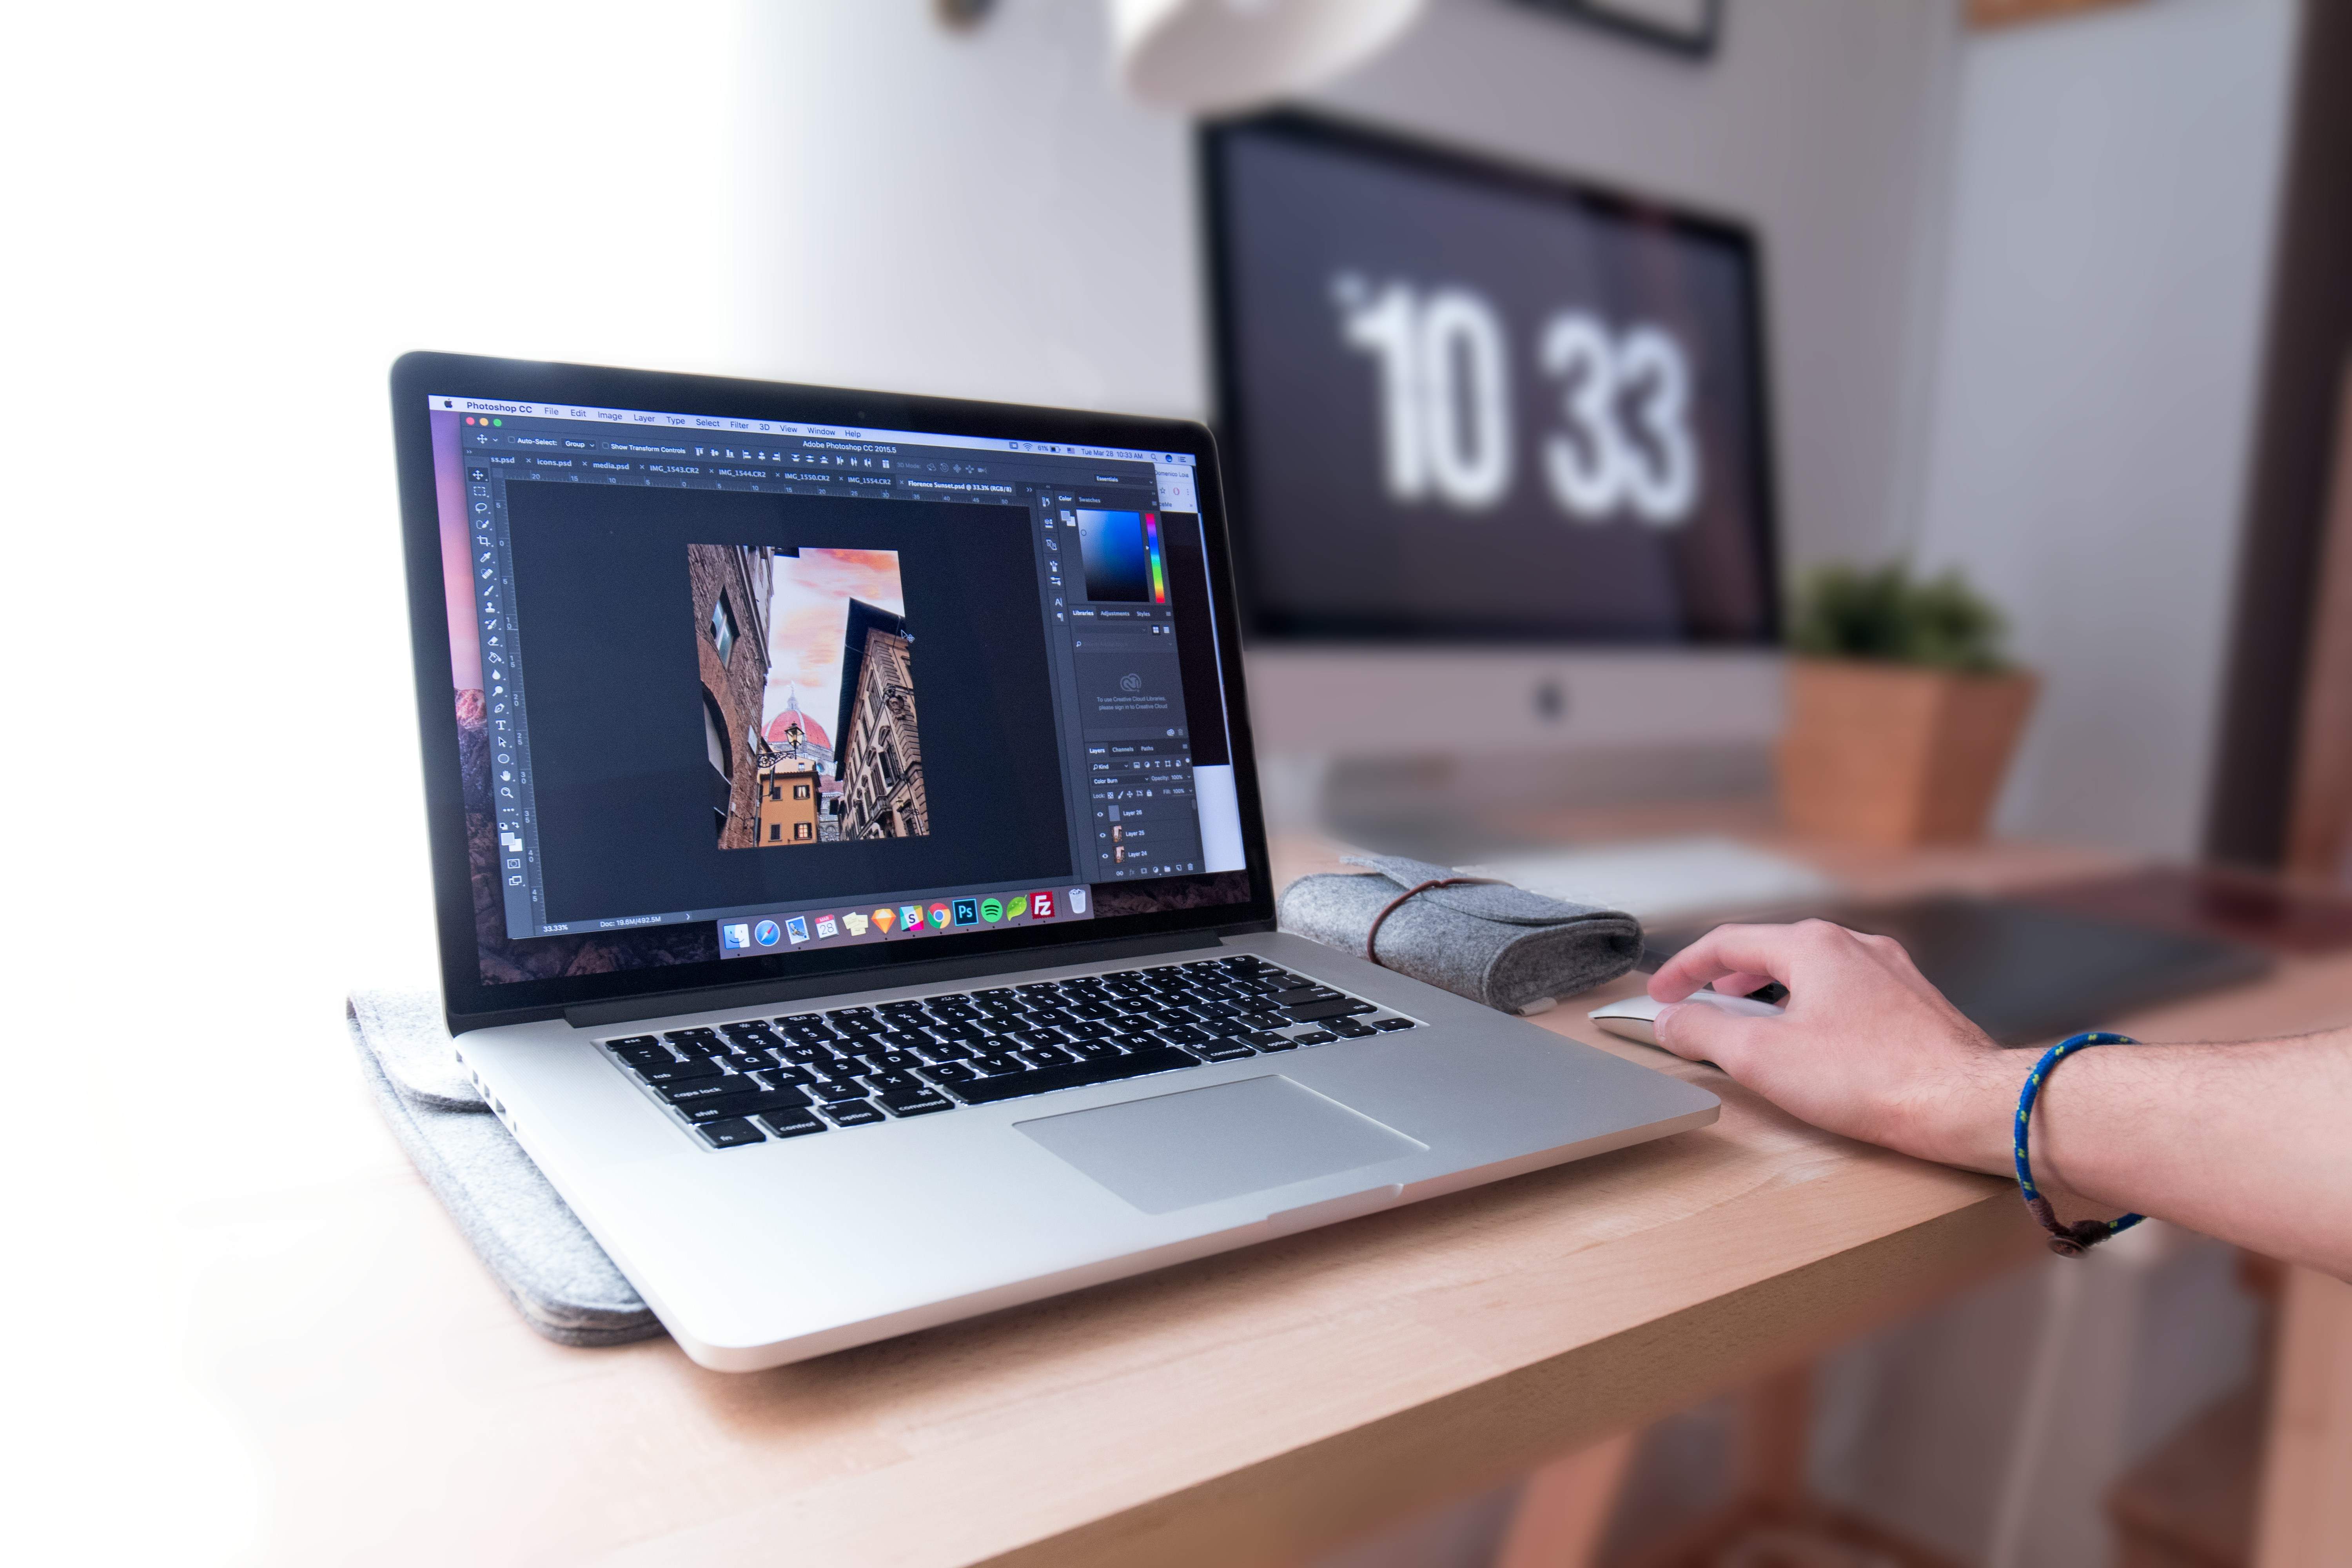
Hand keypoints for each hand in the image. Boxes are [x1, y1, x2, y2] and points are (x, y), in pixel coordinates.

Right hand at [1647, 920, 2021, 1174]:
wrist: (1966, 1103)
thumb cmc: (1874, 1079)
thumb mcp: (1761, 1057)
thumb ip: (1703, 1032)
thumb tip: (1671, 1019)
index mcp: (1814, 945)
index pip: (1728, 942)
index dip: (1684, 968)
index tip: (1662, 993)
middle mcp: (1855, 946)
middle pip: (1772, 951)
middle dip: (1728, 979)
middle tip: (1702, 1006)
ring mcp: (1891, 973)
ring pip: (1814, 971)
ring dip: (1772, 994)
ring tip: (1755, 1027)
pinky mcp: (1915, 1004)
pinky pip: (1848, 994)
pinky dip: (1814, 1009)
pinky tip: (1817, 1045)